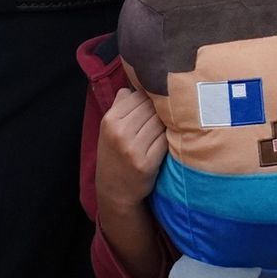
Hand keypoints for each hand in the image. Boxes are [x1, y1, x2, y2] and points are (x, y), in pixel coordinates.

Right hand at [96, 88, 165, 212]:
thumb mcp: (108, 129)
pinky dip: (168, 138)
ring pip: (160, 122)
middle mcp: (120, 133)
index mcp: (110, 121)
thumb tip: (134, 85)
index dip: (149, 98)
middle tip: (164, 114)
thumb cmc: (114, 155)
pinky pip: (165, 140)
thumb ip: (120, 105)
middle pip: (151, 107)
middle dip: (159, 110)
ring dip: (166, 123)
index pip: (138, 96)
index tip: (154, 103)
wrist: (114, 192)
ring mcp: (133, 149)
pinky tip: (168, 140)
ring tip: (166, 127)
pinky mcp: (147, 163)